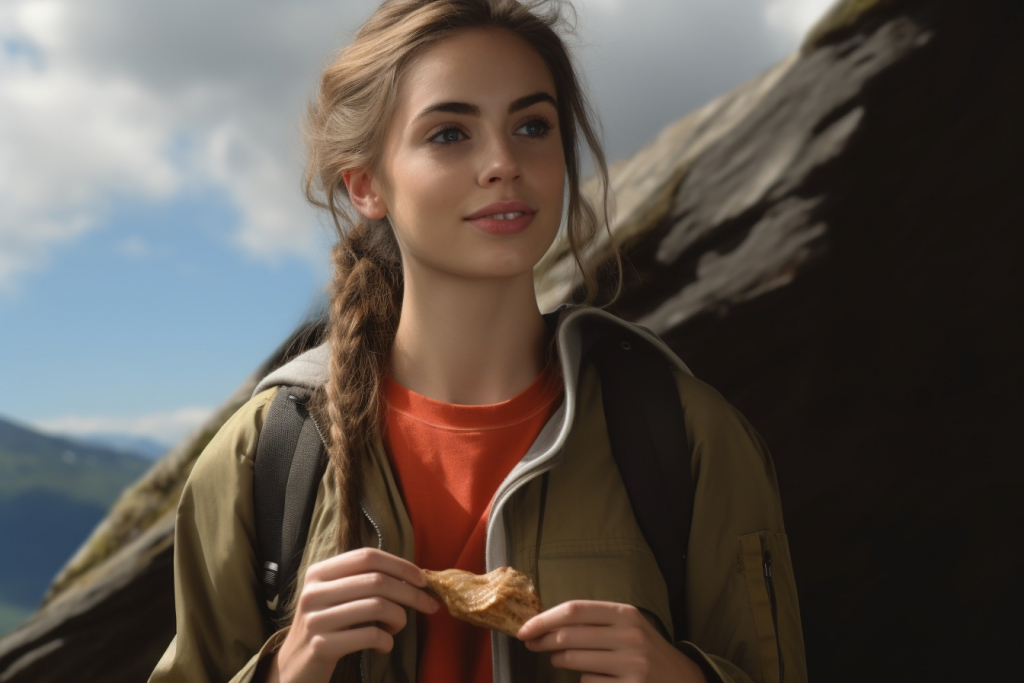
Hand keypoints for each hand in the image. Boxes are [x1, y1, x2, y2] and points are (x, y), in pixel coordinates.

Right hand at [266, 548, 439, 682]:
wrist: (294, 667)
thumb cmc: (327, 628)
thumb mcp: (336, 598)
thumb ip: (363, 582)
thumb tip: (414, 576)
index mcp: (319, 573)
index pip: (367, 556)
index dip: (400, 565)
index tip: (423, 580)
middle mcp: (314, 592)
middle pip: (377, 581)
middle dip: (411, 593)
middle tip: (429, 605)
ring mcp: (316, 619)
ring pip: (377, 606)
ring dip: (399, 618)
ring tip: (396, 628)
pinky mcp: (322, 646)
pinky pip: (370, 636)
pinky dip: (387, 641)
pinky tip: (384, 646)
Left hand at [517, 600, 706, 682]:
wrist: (682, 679)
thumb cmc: (645, 649)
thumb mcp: (628, 626)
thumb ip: (595, 621)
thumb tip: (546, 622)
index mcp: (626, 613)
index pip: (575, 611)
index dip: (544, 619)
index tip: (525, 628)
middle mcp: (630, 636)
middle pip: (568, 637)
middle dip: (542, 641)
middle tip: (531, 644)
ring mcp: (631, 665)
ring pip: (573, 662)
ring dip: (558, 661)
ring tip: (559, 659)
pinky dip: (583, 680)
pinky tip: (593, 677)